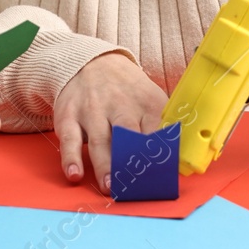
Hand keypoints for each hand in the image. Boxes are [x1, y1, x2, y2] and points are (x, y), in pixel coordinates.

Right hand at [52, 52, 166, 193]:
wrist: (91, 62)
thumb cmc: (127, 91)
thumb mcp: (150, 98)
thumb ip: (161, 126)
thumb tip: (179, 162)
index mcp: (146, 103)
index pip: (156, 130)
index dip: (158, 154)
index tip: (161, 175)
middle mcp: (119, 105)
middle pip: (127, 134)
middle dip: (130, 159)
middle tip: (133, 183)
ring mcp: (92, 110)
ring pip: (100, 139)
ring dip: (104, 164)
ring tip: (109, 186)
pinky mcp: (69, 115)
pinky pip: (69, 138)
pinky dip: (71, 158)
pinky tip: (75, 174)